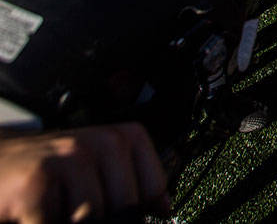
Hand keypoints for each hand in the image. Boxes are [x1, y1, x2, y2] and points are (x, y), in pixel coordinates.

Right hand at [0, 124, 169, 222]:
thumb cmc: (44, 176)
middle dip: (102, 219)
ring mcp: (66, 161)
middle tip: (72, 208)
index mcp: (119, 139)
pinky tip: (34, 215)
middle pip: (125, 208)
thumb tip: (165, 208)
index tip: (119, 212)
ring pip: (93, 219)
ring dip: (71, 223)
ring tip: (55, 208)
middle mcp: (97, 143)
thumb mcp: (95, 172)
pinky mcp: (34, 186)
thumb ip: (130, 185)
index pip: (153, 188)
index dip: (140, 210)